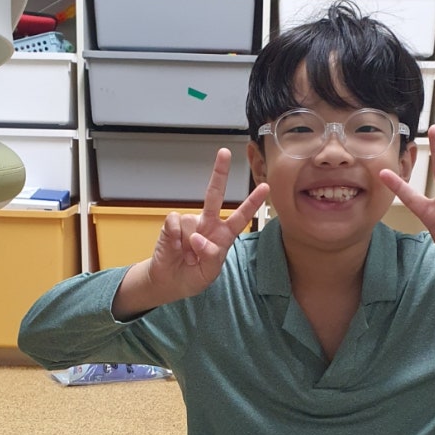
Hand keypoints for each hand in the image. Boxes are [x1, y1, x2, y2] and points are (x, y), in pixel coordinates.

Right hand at [114, 149, 269, 317]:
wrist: (169, 281)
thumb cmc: (193, 276)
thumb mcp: (209, 273)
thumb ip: (210, 255)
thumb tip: (198, 237)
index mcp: (223, 235)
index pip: (240, 216)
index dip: (252, 202)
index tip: (265, 186)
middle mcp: (207, 224)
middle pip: (214, 194)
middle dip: (219, 173)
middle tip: (224, 152)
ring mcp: (190, 222)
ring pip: (192, 224)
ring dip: (189, 246)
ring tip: (186, 257)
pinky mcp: (173, 224)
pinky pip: (175, 223)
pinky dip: (175, 239)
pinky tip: (175, 248)